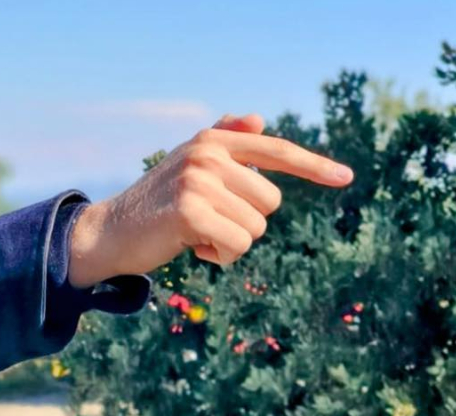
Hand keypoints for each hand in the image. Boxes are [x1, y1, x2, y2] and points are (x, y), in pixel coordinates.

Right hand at [68, 113, 352, 286]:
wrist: (109, 233)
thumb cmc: (156, 206)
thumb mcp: (189, 170)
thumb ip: (223, 143)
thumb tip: (259, 119)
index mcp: (213, 140)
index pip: (276, 150)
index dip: (314, 165)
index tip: (346, 178)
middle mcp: (208, 154)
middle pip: (270, 202)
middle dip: (244, 222)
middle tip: (206, 223)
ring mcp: (199, 180)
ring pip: (255, 228)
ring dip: (230, 243)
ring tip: (195, 235)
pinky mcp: (191, 211)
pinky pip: (237, 245)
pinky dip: (220, 256)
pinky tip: (191, 248)